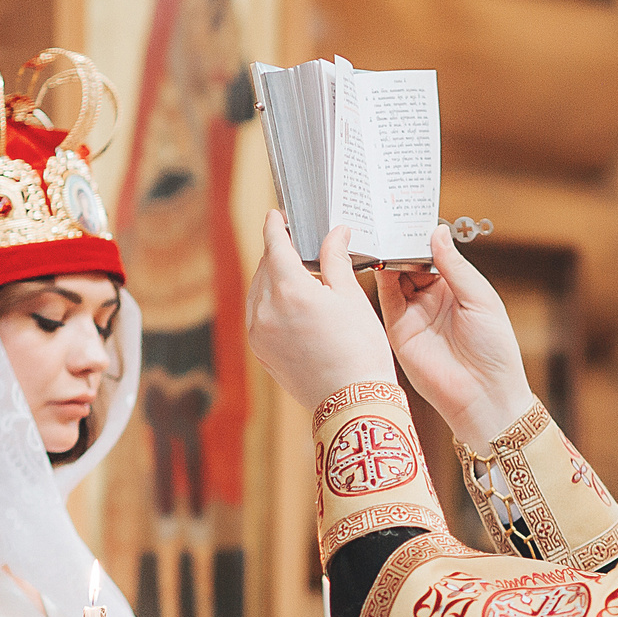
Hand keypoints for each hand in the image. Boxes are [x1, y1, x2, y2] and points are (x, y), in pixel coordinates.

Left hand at [245, 213, 396, 411]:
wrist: (352, 401)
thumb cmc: (359, 350)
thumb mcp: (350, 297)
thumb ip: (335, 260)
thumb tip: (335, 233)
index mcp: (289, 290)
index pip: (274, 245)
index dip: (275, 226)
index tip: (276, 216)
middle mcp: (265, 310)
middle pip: (265, 267)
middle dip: (278, 253)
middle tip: (298, 246)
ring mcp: (258, 333)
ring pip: (258, 292)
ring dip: (273, 279)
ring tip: (298, 277)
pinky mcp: (260, 351)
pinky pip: (258, 316)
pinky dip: (269, 303)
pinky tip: (291, 306)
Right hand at [375, 223, 533, 446]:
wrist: (483, 394)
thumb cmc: (494, 348)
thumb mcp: (479, 297)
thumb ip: (454, 265)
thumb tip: (436, 231)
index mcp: (457, 288)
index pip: (433, 255)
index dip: (422, 237)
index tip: (410, 214)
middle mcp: (432, 299)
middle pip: (410, 263)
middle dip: (400, 243)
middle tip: (388, 217)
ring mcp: (414, 313)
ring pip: (394, 277)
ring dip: (389, 256)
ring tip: (381, 232)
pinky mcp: (398, 330)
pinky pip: (385, 298)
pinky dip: (380, 277)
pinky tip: (379, 258)